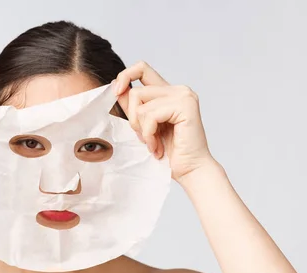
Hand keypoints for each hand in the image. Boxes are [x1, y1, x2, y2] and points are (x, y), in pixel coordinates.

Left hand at [115, 61, 216, 181]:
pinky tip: (158, 147)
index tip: (116, 92)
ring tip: (153, 144)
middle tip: (145, 137)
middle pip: (136, 91)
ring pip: (141, 104)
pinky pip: (151, 115)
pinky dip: (149, 134)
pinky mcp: (185, 106)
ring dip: (142, 130)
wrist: (190, 171)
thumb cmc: (169, 153)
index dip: (125, 76)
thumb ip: (133, 107)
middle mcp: (178, 90)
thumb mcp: (143, 126)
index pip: (142, 68)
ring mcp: (184, 96)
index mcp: (168, 92)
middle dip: (133, 119)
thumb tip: (116, 87)